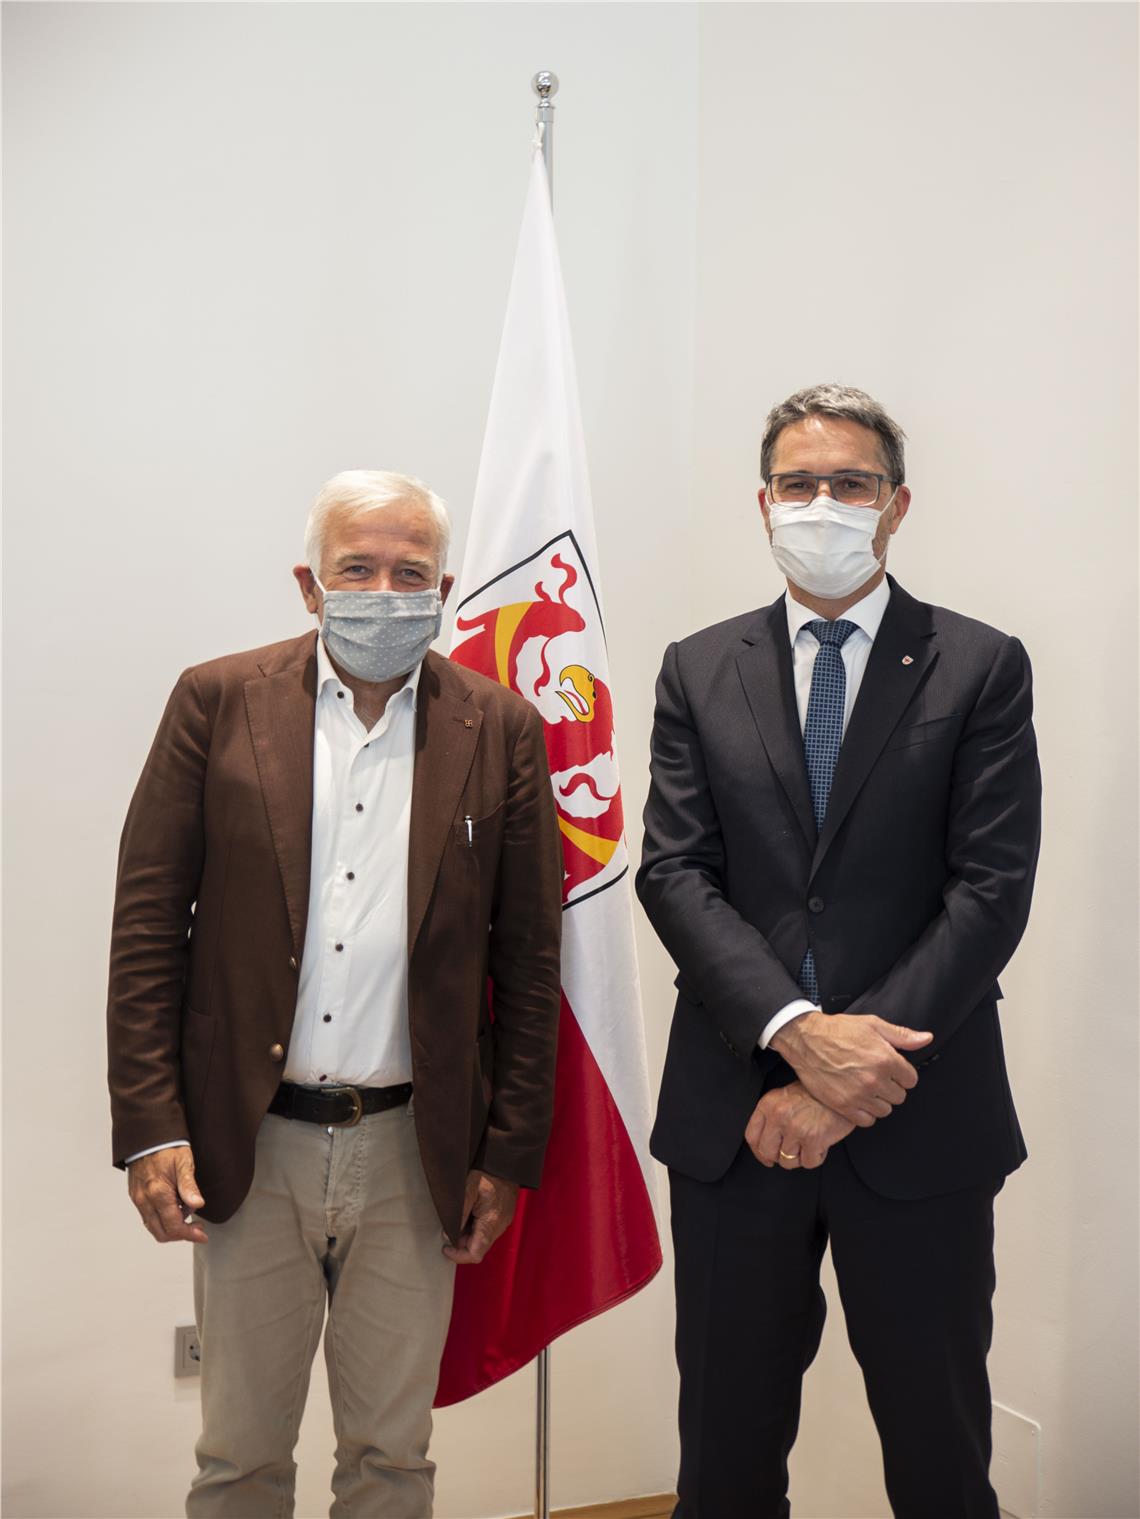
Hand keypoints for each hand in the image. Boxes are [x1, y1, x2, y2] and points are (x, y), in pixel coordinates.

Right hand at [127, 1148, 207, 1243]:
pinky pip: (148, 1217)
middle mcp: (144, 1200)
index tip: (202, 1235)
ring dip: (171, 1227)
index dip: (189, 1234)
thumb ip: (189, 1185)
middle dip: (181, 1234)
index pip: (173, 1226)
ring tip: (187, 1211)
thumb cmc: (167, 1147)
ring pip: (153, 1227)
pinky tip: (175, 1207)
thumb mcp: (184, 1162)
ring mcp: (138, 1200)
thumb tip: (198, 1205)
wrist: (147, 1137)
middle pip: (161, 1233)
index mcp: (158, 1193)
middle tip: (197, 1227)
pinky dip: (162, 1219)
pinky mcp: (135, 1197)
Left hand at [442, 1171, 519, 1264]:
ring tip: (461, 1218)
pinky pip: (488, 1231)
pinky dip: (476, 1229)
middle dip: (461, 1244)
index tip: (446, 1248)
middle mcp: (499, 1226)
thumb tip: (448, 1233)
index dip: (458, 1256)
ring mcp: (503, 1223)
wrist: (507, 1163)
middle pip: (478, 1249)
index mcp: (491, 1220)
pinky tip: (471, 1214)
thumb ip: (459, 1213)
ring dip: (468, 1236)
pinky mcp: (503, 1218)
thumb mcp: (468, 1188)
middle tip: (450, 1229)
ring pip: (483, 1241)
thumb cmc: (488, 1172)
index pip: (475, 1253)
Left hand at [744, 1081, 853, 1168]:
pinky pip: (809, 1163)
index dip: (759, 1152)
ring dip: (800, 1157)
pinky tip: (821, 1144)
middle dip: (779, 1157)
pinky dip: (816, 1157)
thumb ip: (772, 1116)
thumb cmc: (815, 1093)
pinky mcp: (813, 1139)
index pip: (752, 1136)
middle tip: (792, 1151)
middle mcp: (779, 1116)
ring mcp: (795, 1128)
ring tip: (809, 1143)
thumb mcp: (785, 1096)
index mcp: (768, 1104)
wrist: (842, 1088)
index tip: (767, 1158)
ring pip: (787, 1161)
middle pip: (767, 1152)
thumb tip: (765, 1143)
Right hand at [770, 1011, 932, 1126]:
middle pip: (899, 1097)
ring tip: (866, 1087)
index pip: (911, 1080)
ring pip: (885, 1110)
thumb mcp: (873, 1025)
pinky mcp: (843, 1105)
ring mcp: (858, 1095)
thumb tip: (926, 1039)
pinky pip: (867, 1120)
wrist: (806, 1040)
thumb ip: (902, 1035)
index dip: (901, 1073)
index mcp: (885, 1059)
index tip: (890, 1069)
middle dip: (891, 1087)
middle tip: (876, 1076)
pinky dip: (865, 1112)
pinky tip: (858, 1098)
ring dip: (879, 1100)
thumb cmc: (838, 1030)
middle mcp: (874, 1079)